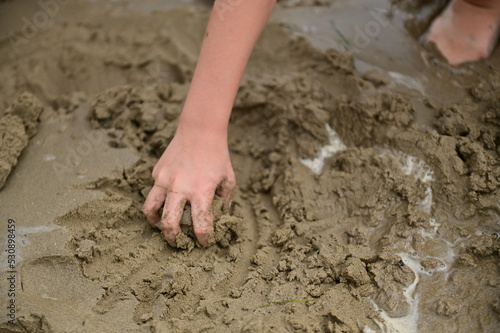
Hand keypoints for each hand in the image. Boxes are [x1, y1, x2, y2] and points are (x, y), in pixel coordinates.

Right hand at [142, 121, 235, 246]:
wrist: (200, 131)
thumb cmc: (218, 157)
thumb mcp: (228, 180)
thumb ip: (223, 201)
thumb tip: (220, 220)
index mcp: (201, 191)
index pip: (200, 224)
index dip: (203, 238)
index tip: (204, 242)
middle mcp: (180, 187)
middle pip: (169, 223)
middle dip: (173, 238)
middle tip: (178, 242)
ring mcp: (164, 180)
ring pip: (150, 209)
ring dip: (155, 222)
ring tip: (161, 226)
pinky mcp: (157, 173)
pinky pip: (154, 191)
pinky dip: (158, 200)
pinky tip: (167, 199)